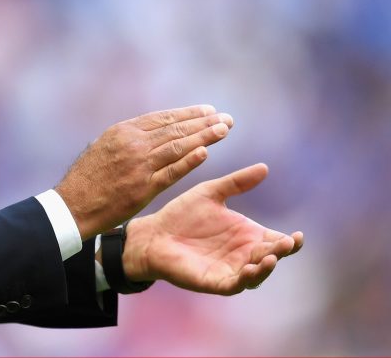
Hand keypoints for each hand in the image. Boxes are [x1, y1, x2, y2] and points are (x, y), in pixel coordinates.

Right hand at [55, 105, 232, 239]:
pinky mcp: (143, 188)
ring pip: (177, 147)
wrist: (73, 204)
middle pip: (175, 129)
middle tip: (227, 119)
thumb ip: (128, 139)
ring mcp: (139, 165)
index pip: (163, 118)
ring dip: (203, 137)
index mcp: (123, 131)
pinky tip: (205, 153)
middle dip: (203, 123)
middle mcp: (133, 144)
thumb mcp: (103, 146)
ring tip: (224, 130)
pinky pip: (171, 172)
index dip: (188, 113)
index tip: (209, 111)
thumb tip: (150, 131)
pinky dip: (188, 162)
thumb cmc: (87, 177)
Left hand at [123, 163, 303, 293]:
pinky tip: (248, 269)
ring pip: (257, 274)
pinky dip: (245, 279)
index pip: (276, 240)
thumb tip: (264, 167)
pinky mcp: (214, 281)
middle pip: (271, 257)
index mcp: (247, 234)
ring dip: (266, 268)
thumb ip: (237, 182)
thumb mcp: (211, 193)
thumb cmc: (182, 214)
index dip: (291, 242)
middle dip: (280, 252)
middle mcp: (243, 254)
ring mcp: (231, 270)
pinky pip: (235, 284)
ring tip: (270, 257)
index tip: (298, 236)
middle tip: (287, 243)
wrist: (154, 233)